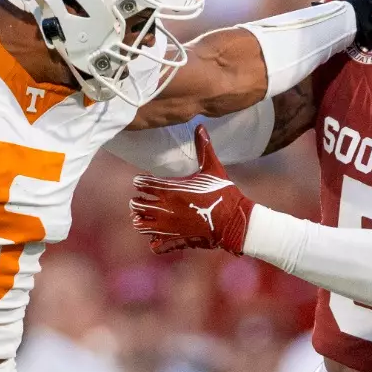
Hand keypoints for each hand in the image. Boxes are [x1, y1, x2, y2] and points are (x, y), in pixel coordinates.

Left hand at [129, 127, 254, 254]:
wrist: (234, 220)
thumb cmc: (223, 193)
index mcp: (171, 189)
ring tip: (145, 216)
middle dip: (137, 201)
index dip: (141, 181)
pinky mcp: (176, 240)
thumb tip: (200, 126)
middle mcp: (165, 208)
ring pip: (141, 225)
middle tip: (141, 199)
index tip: (142, 181)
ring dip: (141, 220)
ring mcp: (169, 227)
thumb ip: (204, 148)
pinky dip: (153, 242)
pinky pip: (155, 245)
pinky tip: (157, 237)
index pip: (143, 183)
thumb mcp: (213, 168)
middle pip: (137, 205)